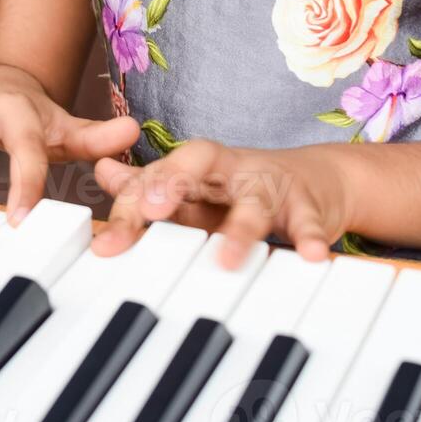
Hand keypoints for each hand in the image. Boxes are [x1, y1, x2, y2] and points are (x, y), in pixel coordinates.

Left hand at [92, 139, 353, 268]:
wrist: (319, 180)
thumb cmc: (245, 189)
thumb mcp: (197, 187)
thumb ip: (151, 184)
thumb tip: (101, 170)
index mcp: (200, 166)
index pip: (158, 176)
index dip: (131, 205)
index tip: (107, 244)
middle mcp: (232, 169)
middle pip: (198, 162)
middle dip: (172, 180)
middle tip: (152, 208)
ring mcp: (271, 185)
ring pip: (254, 200)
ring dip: (240, 229)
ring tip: (227, 259)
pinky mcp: (308, 205)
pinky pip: (310, 220)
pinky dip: (311, 236)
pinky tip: (313, 255)